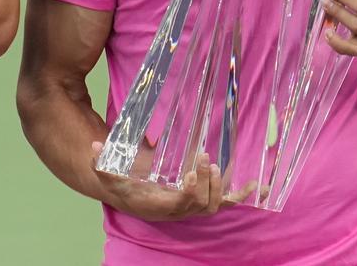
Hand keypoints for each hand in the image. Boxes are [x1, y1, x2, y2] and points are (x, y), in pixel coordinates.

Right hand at [91, 142, 237, 221]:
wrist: (132, 197)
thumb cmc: (123, 186)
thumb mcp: (109, 176)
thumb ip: (101, 163)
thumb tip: (95, 146)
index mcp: (162, 205)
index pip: (182, 204)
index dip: (191, 192)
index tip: (191, 174)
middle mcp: (180, 210)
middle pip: (202, 206)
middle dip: (207, 185)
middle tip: (204, 160)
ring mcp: (192, 206)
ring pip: (214, 206)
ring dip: (219, 188)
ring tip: (215, 166)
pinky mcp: (201, 200)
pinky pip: (226, 202)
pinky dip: (243, 195)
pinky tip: (260, 186)